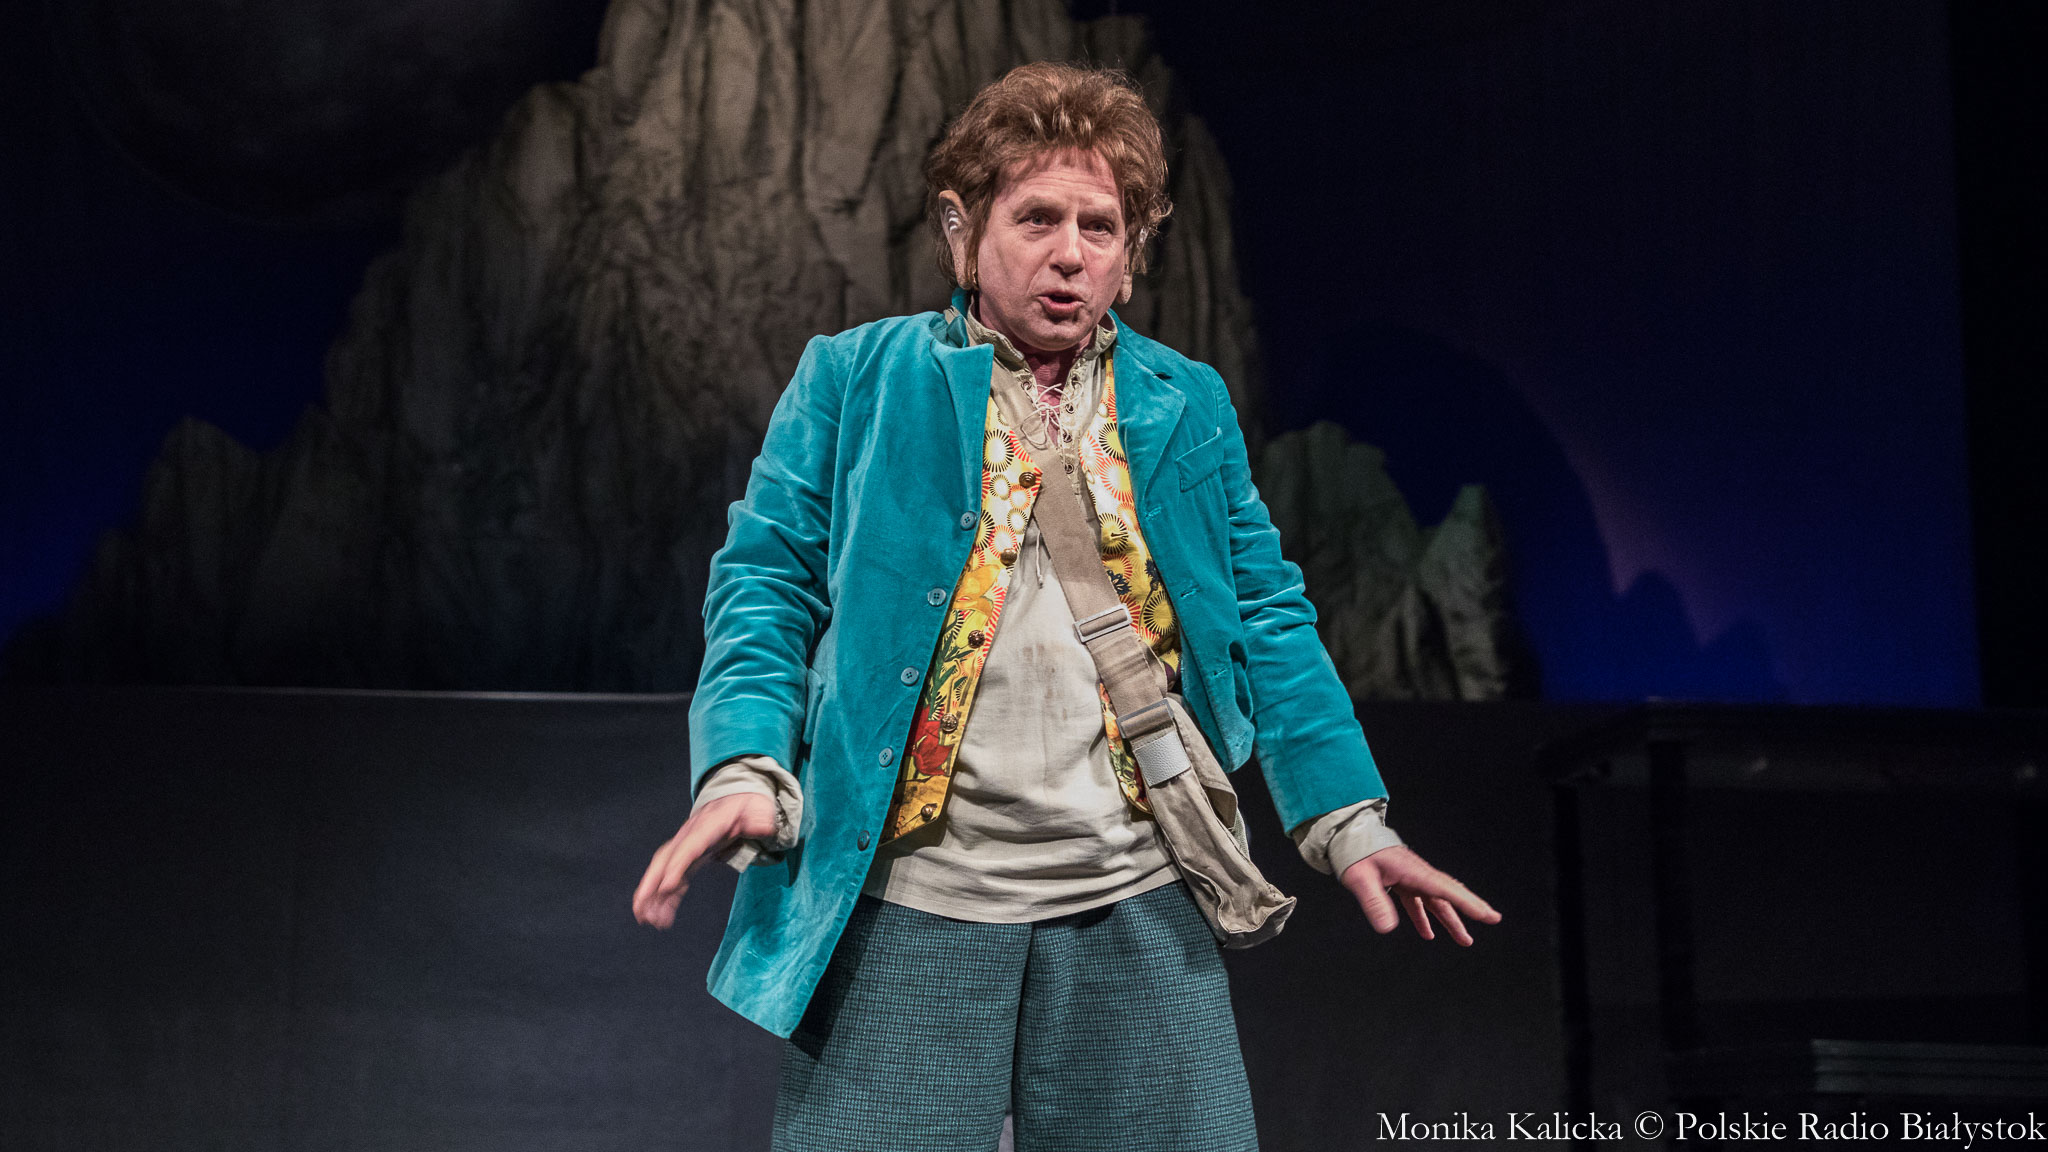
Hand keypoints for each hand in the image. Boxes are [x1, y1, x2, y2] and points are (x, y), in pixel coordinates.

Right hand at [631, 792, 778, 928]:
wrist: (736, 798)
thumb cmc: (748, 806)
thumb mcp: (759, 808)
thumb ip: (760, 818)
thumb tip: (764, 826)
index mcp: (708, 826)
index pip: (689, 848)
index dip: (677, 867)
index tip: (667, 887)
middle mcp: (690, 837)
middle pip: (665, 859)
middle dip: (650, 884)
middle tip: (640, 909)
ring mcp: (686, 848)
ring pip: (663, 871)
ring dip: (652, 895)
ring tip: (645, 920)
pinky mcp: (689, 859)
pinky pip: (674, 880)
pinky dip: (666, 898)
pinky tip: (662, 918)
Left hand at [1340, 844, 1500, 945]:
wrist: (1346, 835)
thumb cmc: (1354, 853)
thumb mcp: (1359, 878)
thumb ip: (1374, 902)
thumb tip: (1388, 929)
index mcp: (1412, 871)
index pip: (1446, 890)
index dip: (1468, 904)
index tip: (1489, 915)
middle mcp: (1416, 873)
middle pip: (1448, 894)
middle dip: (1470, 909)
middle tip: (1491, 920)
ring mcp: (1410, 877)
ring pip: (1435, 900)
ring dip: (1449, 919)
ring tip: (1464, 939)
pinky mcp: (1401, 880)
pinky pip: (1418, 900)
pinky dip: (1424, 916)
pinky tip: (1427, 932)